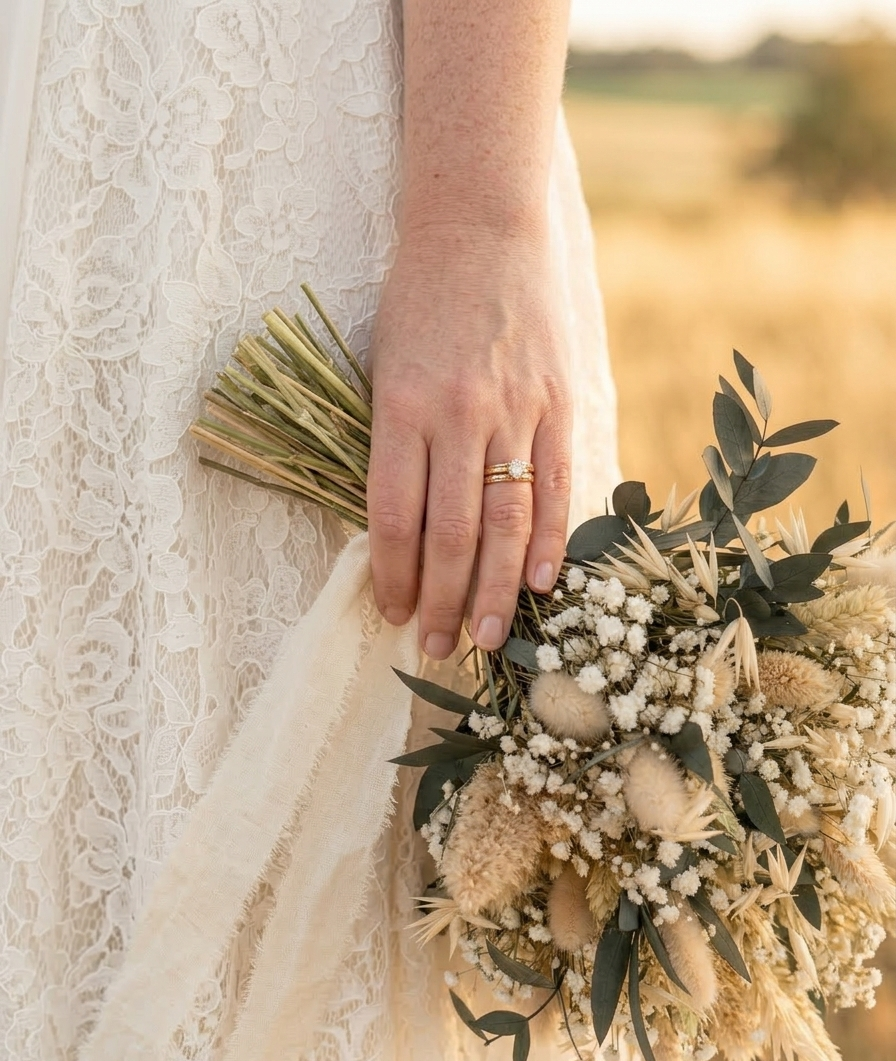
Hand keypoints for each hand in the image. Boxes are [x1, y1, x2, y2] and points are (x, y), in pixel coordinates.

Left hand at [367, 223, 572, 659]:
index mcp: (398, 406)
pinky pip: (556, 483)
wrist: (480, 219)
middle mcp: (455, 414)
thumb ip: (395, 441)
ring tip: (486, 638)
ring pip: (504, 521)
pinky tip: (539, 583)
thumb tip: (403, 528)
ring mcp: (513, 409)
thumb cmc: (418, 296)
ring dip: (494, 589)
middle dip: (443, 601)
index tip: (395, 614)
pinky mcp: (558, 400)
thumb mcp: (383, 363)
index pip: (393, 516)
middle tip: (441, 649)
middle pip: (450, 534)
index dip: (395, 576)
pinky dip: (547, 539)